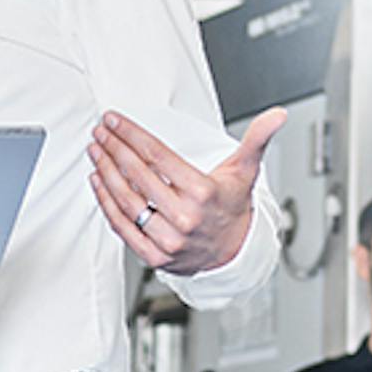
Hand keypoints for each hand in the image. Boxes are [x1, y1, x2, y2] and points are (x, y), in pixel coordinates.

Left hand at [89, 107, 287, 274]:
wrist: (232, 253)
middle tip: (99, 132)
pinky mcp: (155, 255)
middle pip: (139, 176)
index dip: (132, 135)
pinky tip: (97, 182)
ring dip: (105, 173)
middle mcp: (185, 217)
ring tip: (95, 151)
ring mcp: (168, 239)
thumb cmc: (232, 207)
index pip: (158, 156)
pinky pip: (123, 227)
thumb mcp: (245, 171)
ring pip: (127, 201)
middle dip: (114, 149)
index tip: (114, 121)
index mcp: (203, 192)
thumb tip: (277, 116)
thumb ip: (257, 140)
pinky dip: (106, 203)